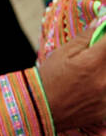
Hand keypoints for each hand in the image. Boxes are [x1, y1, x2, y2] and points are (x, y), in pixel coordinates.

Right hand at [38, 17, 105, 131]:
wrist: (36, 112)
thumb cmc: (47, 80)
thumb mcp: (62, 54)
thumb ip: (86, 38)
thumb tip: (102, 22)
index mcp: (93, 63)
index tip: (101, 40)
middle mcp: (104, 81)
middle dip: (103, 57)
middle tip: (94, 59)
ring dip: (103, 73)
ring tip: (91, 76)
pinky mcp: (105, 112)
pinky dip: (103, 90)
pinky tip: (93, 90)